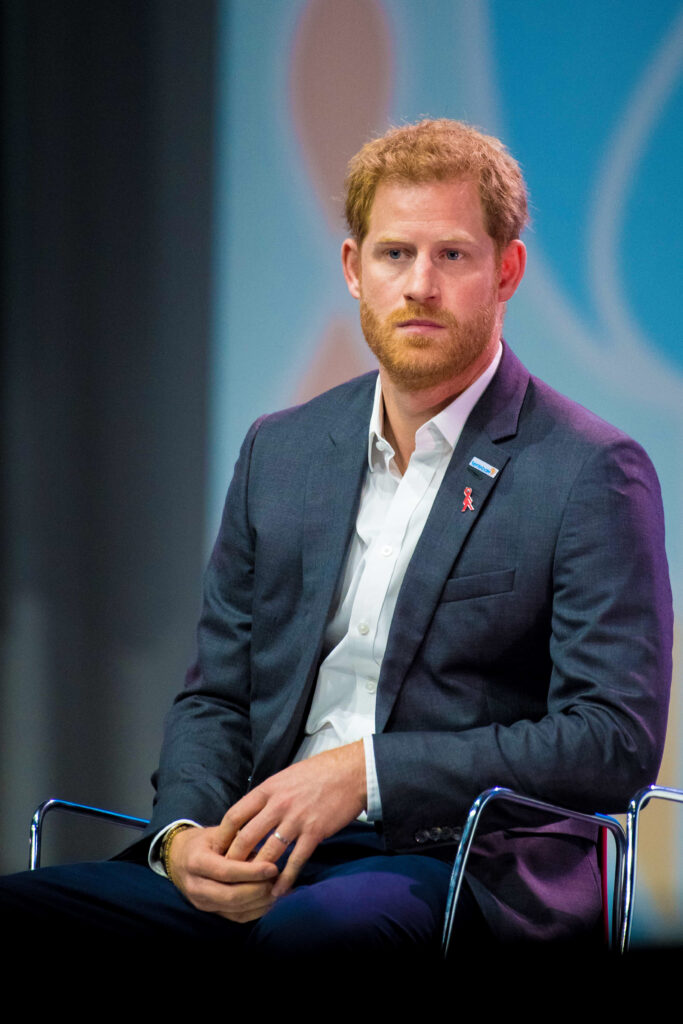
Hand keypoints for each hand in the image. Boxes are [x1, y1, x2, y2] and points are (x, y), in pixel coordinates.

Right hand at [167, 822, 278, 922]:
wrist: (180, 858)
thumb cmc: (205, 841)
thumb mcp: (218, 833)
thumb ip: (240, 841)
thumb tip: (268, 851)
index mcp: (196, 862)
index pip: (225, 872)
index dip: (251, 872)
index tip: (273, 868)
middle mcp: (196, 886)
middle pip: (231, 896)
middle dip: (258, 890)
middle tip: (278, 880)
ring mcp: (202, 903)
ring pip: (236, 910)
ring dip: (261, 902)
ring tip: (280, 889)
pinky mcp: (211, 912)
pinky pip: (238, 917)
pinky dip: (257, 910)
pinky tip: (272, 899)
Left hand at [223, 741, 366, 897]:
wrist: (350, 772)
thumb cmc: (318, 772)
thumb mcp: (285, 777)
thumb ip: (268, 796)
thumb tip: (251, 813)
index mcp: (268, 789)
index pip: (235, 815)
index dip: (222, 836)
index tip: (216, 851)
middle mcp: (278, 804)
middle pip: (246, 837)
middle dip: (232, 860)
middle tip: (226, 876)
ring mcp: (296, 819)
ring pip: (268, 852)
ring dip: (256, 873)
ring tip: (249, 889)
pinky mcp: (315, 832)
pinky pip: (295, 861)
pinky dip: (285, 879)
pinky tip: (278, 892)